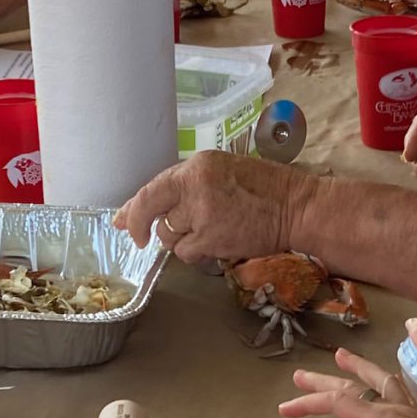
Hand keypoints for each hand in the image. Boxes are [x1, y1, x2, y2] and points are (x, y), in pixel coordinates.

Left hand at [114, 150, 295, 263]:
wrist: (297, 208)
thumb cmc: (267, 189)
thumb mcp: (224, 172)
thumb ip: (191, 185)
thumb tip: (155, 206)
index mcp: (197, 165)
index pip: (152, 187)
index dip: (131, 208)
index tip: (119, 221)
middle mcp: (194, 185)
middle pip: (152, 211)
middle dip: (145, 227)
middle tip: (144, 238)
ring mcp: (201, 213)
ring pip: (169, 235)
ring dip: (180, 239)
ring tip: (207, 231)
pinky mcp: (210, 238)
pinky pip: (186, 251)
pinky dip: (195, 252)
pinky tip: (216, 243)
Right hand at [279, 351, 416, 417]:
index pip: (337, 403)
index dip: (310, 403)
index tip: (286, 409)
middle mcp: (392, 408)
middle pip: (350, 388)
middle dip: (321, 383)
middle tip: (297, 377)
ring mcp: (406, 411)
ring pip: (375, 381)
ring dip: (354, 369)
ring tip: (338, 356)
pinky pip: (396, 389)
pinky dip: (383, 378)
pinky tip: (385, 377)